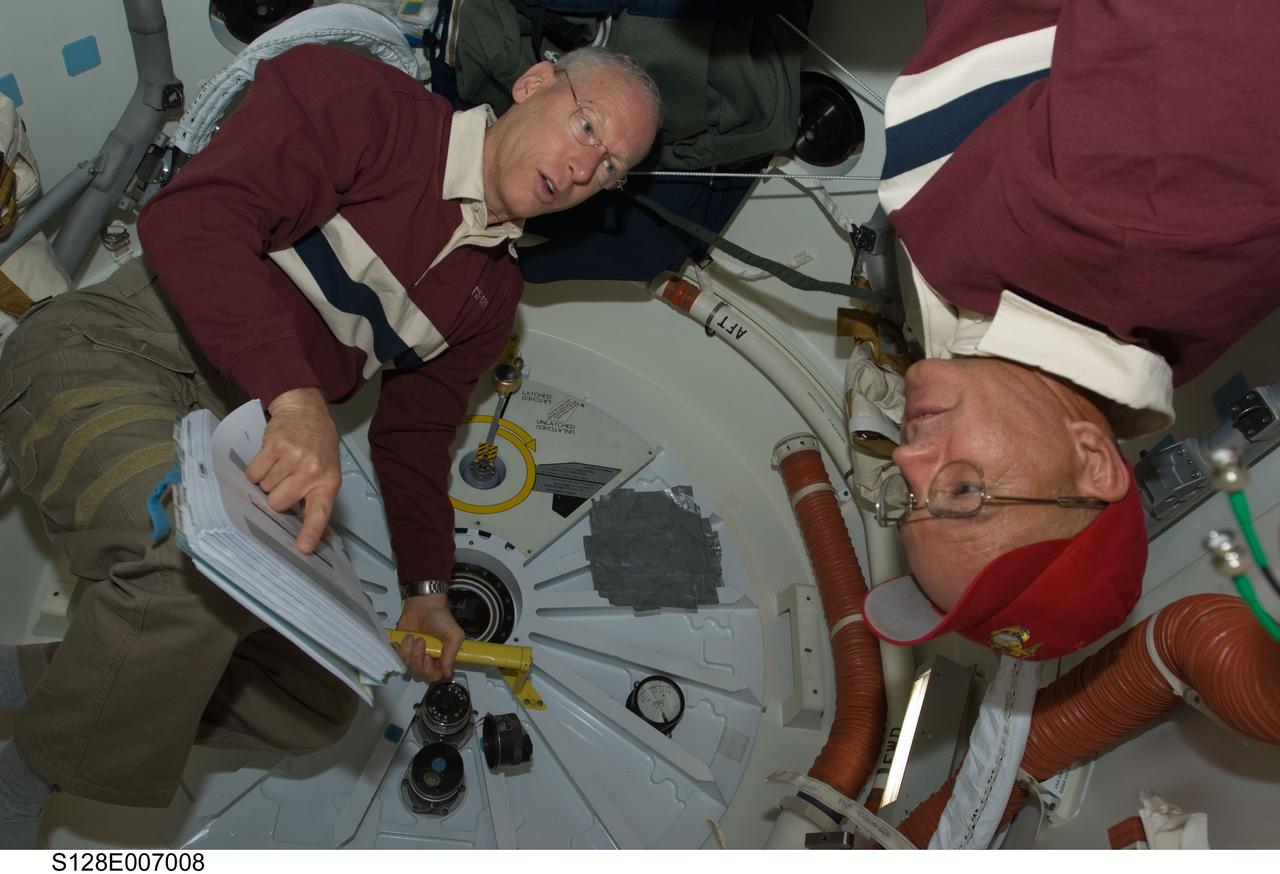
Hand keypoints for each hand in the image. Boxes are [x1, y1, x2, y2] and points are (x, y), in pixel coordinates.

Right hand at [246, 387, 340, 553]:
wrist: (306, 411)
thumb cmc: (317, 446)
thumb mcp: (326, 472)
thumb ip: (317, 502)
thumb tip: (318, 537)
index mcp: (328, 483)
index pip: (319, 512)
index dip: (310, 531)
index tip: (303, 548)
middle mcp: (312, 471)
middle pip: (277, 503)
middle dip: (275, 495)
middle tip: (285, 479)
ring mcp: (294, 458)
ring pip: (263, 488)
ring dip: (266, 480)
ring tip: (280, 465)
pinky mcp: (274, 446)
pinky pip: (253, 473)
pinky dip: (255, 470)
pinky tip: (268, 459)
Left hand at [395, 593, 463, 681]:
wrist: (424, 604)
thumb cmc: (440, 617)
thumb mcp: (454, 635)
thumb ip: (451, 654)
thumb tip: (448, 672)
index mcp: (440, 658)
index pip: (434, 676)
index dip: (429, 670)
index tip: (429, 657)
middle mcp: (426, 658)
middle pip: (418, 673)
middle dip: (417, 658)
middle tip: (420, 641)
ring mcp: (412, 654)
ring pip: (406, 666)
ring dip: (408, 651)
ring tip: (411, 637)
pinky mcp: (401, 648)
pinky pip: (395, 658)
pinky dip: (396, 651)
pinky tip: (400, 642)